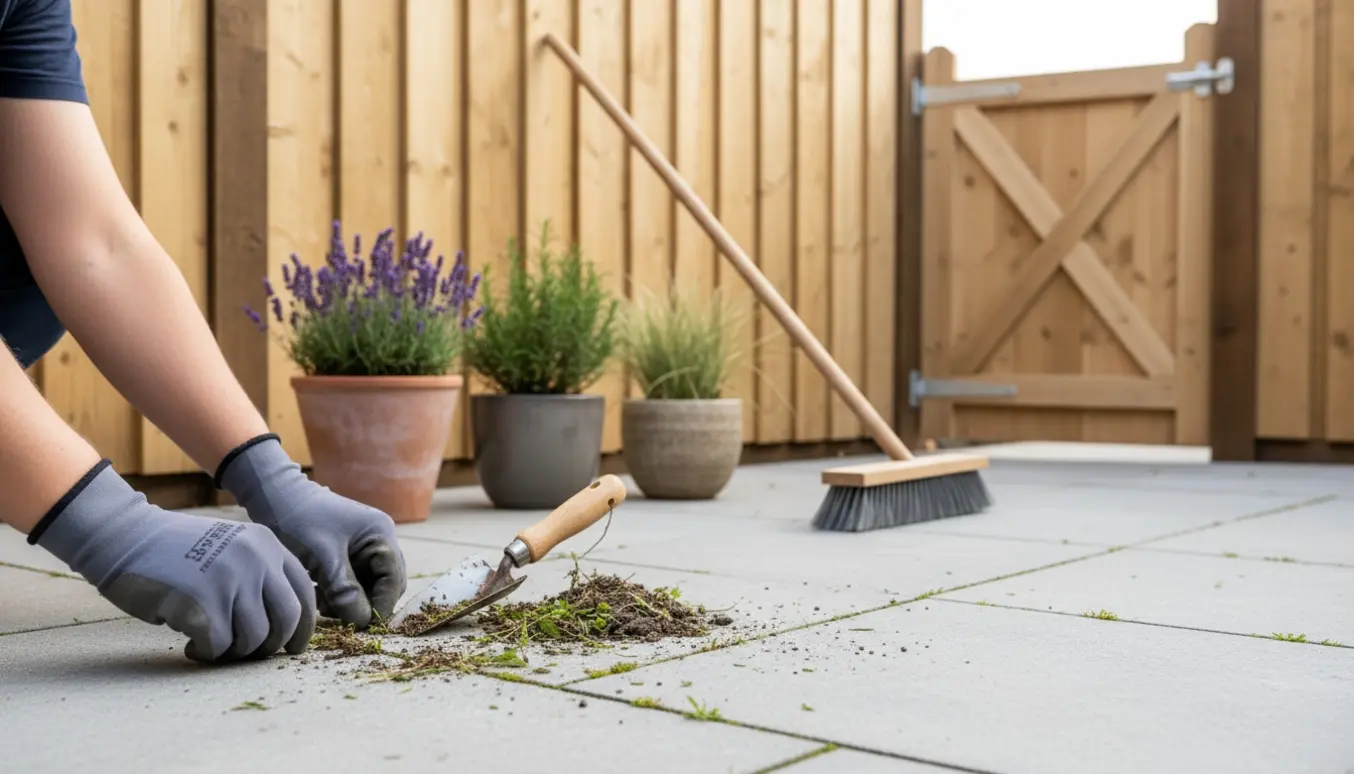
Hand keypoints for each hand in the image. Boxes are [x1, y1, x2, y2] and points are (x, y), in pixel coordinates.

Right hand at [32, 460, 316, 661]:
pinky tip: (191, 645)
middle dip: (272, 645)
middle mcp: (255, 560)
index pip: (304, 592)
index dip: (304, 626)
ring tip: (212, 645)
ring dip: (235, 652)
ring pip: (254, 637)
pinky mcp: (201, 604)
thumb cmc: (176, 551)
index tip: (294, 646)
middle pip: (287, 619)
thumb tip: (284, 626)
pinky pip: (219, 646)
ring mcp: (229, 580)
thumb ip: (259, 574)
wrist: (126, 537)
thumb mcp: (231, 547)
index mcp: (267, 545)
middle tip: (250, 654)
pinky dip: (207, 653)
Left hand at [217, 435, 406, 628]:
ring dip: (352, 601)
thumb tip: (364, 621)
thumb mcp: (323, 559)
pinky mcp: (349, 552)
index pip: (393, 579)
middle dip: (367, 604)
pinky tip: (321, 598)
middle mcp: (379, 539)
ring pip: (369, 585)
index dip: (381, 605)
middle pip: (386, 584)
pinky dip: (341, 593)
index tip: (362, 627)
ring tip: (325, 606)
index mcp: (380, 535)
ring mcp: (365, 546)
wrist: (273, 497)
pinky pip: (355, 581)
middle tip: (342, 619)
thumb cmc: (299, 521)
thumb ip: (346, 591)